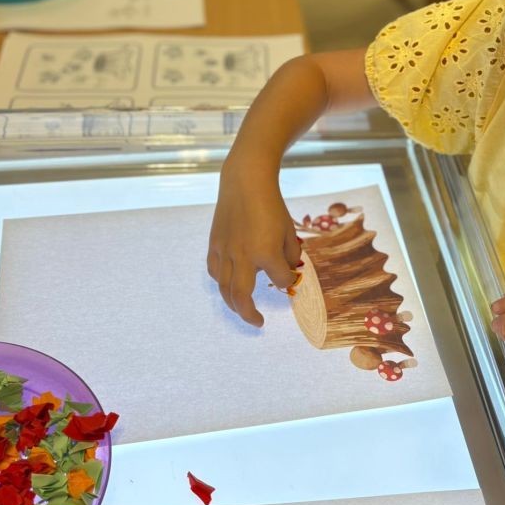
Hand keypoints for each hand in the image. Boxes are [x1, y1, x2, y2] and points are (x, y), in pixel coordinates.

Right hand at [207, 159, 301, 326]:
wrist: (245, 182)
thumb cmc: (271, 205)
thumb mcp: (289, 230)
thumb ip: (289, 254)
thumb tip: (285, 270)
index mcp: (265, 252)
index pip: (281, 278)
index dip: (288, 278)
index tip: (290, 274)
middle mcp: (243, 256)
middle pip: (241, 297)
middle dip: (249, 314)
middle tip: (258, 322)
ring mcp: (225, 252)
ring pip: (224, 288)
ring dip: (233, 304)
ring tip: (242, 310)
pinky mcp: (214, 245)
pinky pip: (215, 271)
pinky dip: (222, 282)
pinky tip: (229, 284)